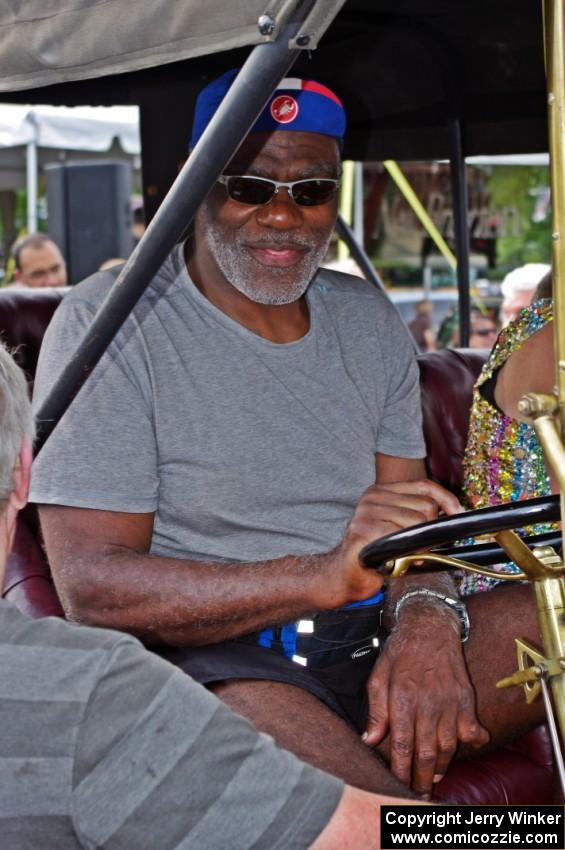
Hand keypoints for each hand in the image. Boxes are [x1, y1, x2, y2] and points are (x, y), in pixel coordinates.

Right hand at [328, 479, 461, 605]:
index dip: (446, 499)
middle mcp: (372, 497)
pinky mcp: (363, 531)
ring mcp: (366, 512)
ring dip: (419, 545)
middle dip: (431, 531)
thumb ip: (417, 514)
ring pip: (417, 523)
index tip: (458, 514)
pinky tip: (397, 561)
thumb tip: (454, 513)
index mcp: (381, 491)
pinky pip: (401, 538)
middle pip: (425, 506)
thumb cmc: (376, 553)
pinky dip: (406, 553)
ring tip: (407, 556)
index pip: (424, 485)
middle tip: (420, 548)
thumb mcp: (398, 526)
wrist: (344, 574)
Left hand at [363, 601, 488, 797]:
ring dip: (442, 766)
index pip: (401, 744)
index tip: (397, 784)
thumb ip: (376, 710)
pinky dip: (470, 744)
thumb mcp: (378, 676)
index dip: (400, 769)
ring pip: (448, 746)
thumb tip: (369, 740)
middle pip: (426, 752)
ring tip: (434, 778)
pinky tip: (463, 750)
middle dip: (421, 777)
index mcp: (402, 699)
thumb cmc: (400, 652)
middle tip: (418, 793)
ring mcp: (450, 703)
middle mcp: (428, 704)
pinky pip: (472, 730)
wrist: (430, 627)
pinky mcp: (465, 699)